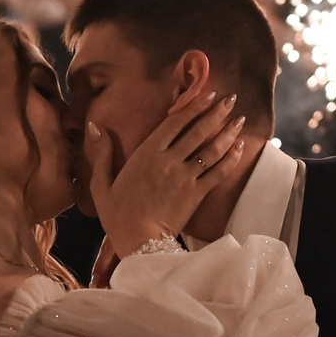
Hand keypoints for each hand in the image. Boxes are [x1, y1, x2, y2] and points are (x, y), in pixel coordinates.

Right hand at [85, 89, 247, 258]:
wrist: (139, 242)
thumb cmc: (118, 215)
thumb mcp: (101, 185)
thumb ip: (101, 154)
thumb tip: (95, 126)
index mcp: (146, 154)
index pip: (174, 123)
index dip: (193, 107)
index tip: (207, 94)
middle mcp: (169, 160)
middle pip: (198, 131)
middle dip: (216, 112)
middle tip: (231, 98)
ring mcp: (185, 177)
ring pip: (212, 149)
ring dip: (228, 132)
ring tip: (240, 118)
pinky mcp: (197, 194)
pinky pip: (218, 172)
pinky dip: (231, 158)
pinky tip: (240, 147)